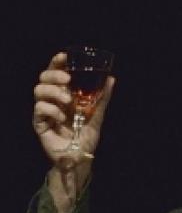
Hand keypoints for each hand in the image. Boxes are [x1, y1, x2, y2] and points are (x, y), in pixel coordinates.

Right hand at [32, 52, 113, 212]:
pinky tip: (63, 118)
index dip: (57, 62)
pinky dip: (52, 110)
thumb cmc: (86, 135)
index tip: (65, 55)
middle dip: (54, 75)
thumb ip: (102, 97)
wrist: (81, 157)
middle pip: (43, 78)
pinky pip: (39, 109)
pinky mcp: (39, 123)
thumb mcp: (97, 115)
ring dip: (54, 92)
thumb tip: (111, 78)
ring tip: (68, 101)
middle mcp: (52, 99)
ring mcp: (44, 110)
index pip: (56, 72)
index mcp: (64, 93)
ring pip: (38, 90)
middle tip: (67, 79)